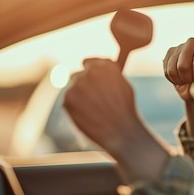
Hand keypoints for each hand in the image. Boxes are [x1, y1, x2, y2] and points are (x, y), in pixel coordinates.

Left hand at [63, 58, 168, 182]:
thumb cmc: (126, 111)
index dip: (89, 72)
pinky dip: (74, 109)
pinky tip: (88, 117)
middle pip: (78, 75)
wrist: (121, 132)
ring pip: (72, 88)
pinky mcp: (67, 98)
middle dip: (83, 86)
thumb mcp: (124, 86)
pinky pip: (68, 101)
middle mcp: (90, 71)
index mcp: (106, 65)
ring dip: (78, 97)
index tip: (91, 82)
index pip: (89, 62)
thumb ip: (109, 75)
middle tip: (92, 101)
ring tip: (93, 112)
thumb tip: (97, 72)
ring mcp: (77, 84)